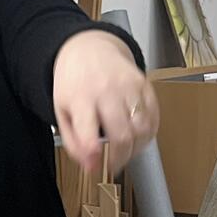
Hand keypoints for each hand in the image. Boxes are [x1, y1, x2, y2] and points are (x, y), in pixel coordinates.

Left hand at [53, 30, 159, 172]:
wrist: (89, 49)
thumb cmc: (74, 82)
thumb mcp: (62, 111)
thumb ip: (73, 142)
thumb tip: (90, 167)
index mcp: (81, 98)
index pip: (89, 131)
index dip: (94, 154)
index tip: (96, 167)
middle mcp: (107, 91)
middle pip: (122, 136)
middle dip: (120, 159)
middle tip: (114, 165)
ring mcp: (129, 87)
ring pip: (143, 130)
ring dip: (137, 149)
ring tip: (126, 151)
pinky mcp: (145, 84)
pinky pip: (154, 118)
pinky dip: (149, 134)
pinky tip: (137, 136)